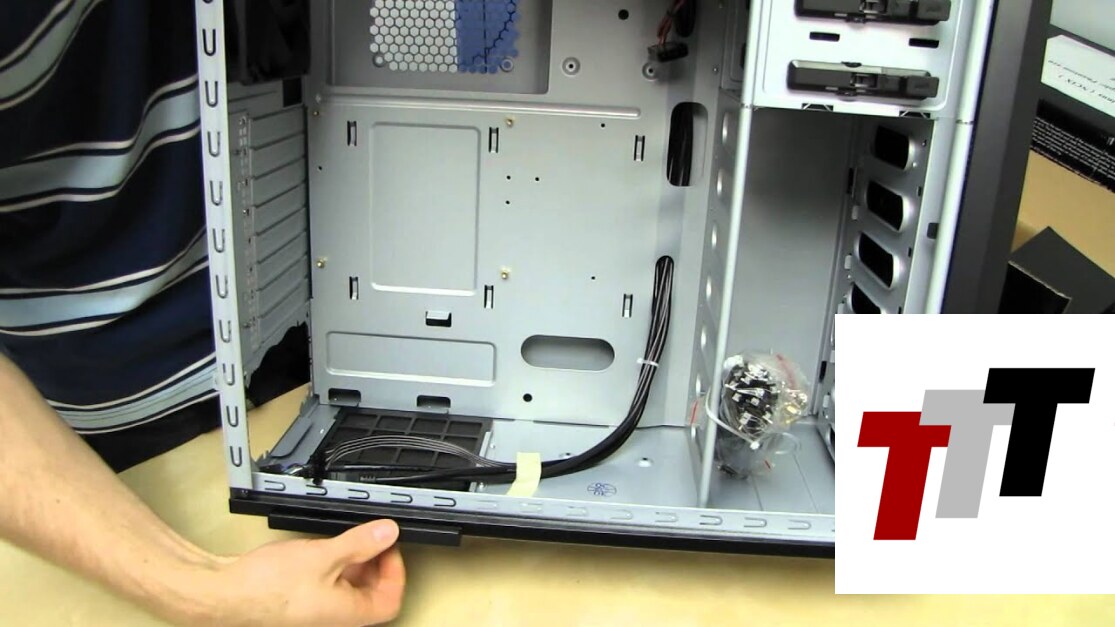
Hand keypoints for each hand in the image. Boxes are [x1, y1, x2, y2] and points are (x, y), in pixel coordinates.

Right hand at [193, 519, 405, 626]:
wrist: (226, 594)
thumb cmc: (269, 585)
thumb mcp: (325, 554)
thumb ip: (361, 543)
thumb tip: (388, 533)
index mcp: (349, 613)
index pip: (391, 600)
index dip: (395, 571)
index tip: (387, 546)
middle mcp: (334, 619)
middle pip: (372, 595)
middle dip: (375, 564)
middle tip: (370, 539)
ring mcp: (317, 614)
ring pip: (349, 591)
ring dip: (354, 565)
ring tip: (345, 541)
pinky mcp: (300, 604)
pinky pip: (328, 588)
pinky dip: (333, 569)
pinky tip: (321, 551)